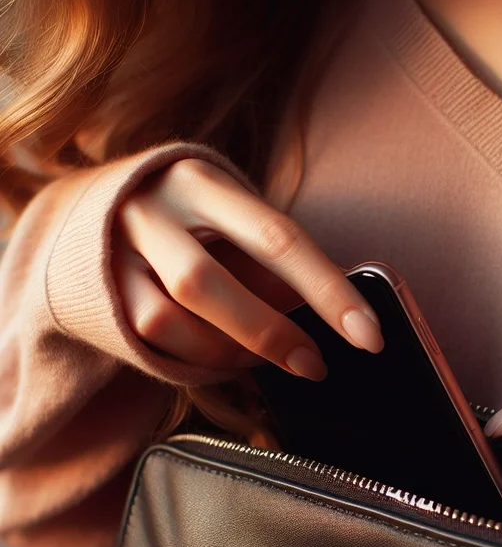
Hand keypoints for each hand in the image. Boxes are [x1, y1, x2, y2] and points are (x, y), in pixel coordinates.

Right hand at [112, 158, 383, 376]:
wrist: (88, 208)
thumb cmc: (189, 217)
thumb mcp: (232, 216)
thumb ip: (272, 257)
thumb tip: (337, 312)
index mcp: (203, 181)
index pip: (278, 237)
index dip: (328, 291)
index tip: (369, 336)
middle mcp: (151, 209)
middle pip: (209, 282)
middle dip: (270, 335)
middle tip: (314, 366)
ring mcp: (113, 250)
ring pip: (171, 318)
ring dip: (227, 353)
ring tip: (260, 360)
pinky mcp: (95, 289)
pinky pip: (148, 337)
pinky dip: (196, 359)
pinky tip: (221, 358)